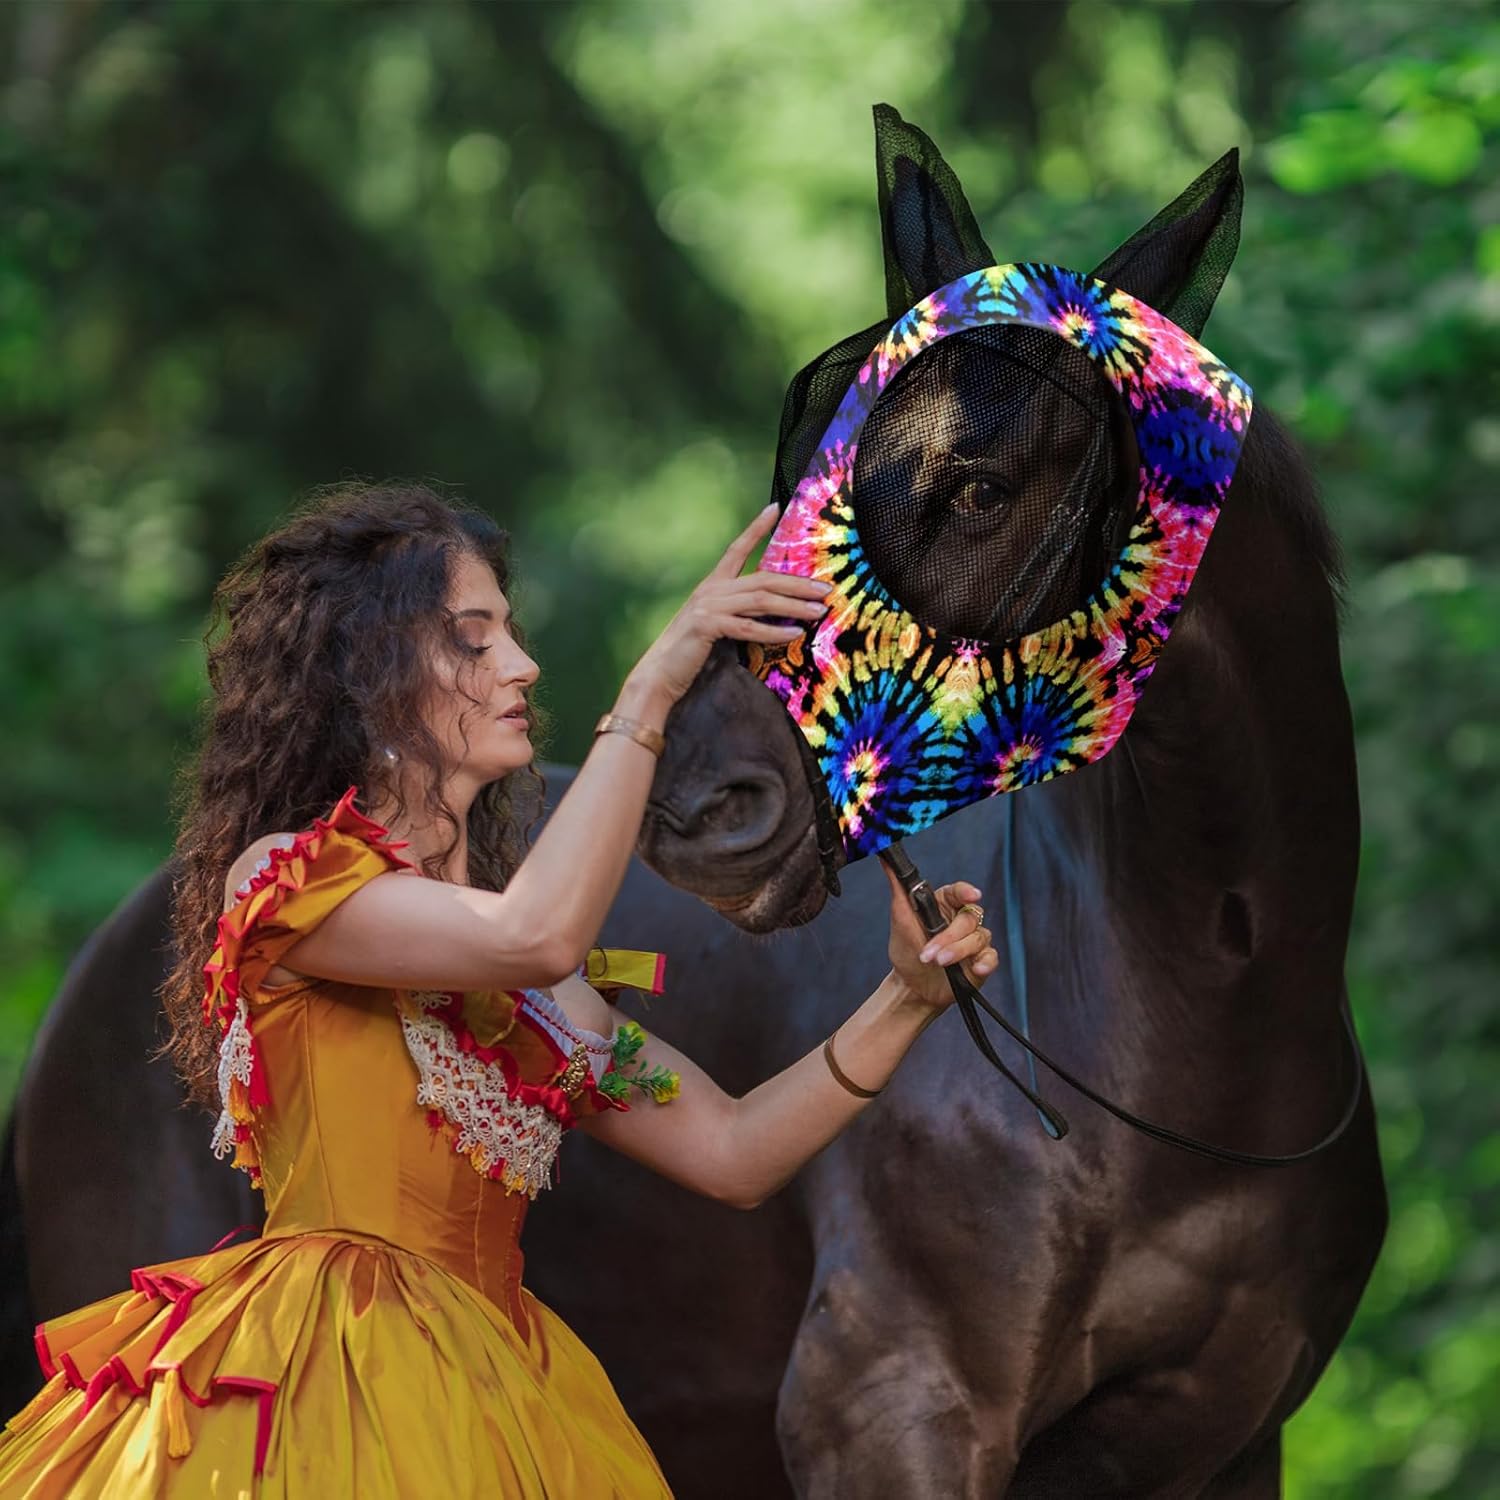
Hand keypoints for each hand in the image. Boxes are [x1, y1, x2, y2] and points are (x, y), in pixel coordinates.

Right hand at [626, 503, 831, 706]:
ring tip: (819, 611)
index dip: (756, 528)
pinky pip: (749, 627)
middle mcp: (711, 590)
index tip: (775, 508)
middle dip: (797, 582)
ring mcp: (708, 606)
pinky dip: (774, 631)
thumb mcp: (716, 627)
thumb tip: (776, 614)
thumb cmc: (688, 654)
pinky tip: (794, 634)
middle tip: (825, 588)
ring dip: (794, 606)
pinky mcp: (707, 626)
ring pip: (761, 600)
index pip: (736, 549)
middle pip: (762, 578)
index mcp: (712, 585)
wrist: (659, 674)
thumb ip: (739, 615)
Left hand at [880, 863, 997, 1010]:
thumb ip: (898, 887)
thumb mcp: (900, 917)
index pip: (960, 892)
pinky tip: (974, 969)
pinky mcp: (981, 961)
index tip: (971, 895)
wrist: (912, 986)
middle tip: (929, 953)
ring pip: (978, 938)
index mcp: (945, 904)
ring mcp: (973, 940)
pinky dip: (985, 963)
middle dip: (948, 937)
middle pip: (968, 918)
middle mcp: (962, 919)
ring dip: (957, 952)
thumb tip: (884, 856)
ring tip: (938, 963)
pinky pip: (991, 957)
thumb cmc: (906, 950)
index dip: (967, 891)